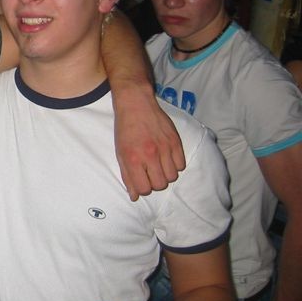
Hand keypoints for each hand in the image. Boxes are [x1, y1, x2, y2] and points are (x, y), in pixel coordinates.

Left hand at [114, 84, 184, 200]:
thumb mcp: (120, 153)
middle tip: (150, 172)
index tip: (142, 181)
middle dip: (155, 182)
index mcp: (133, 158)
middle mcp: (150, 155)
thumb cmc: (125, 129)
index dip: (143, 188)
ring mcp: (164, 148)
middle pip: (161, 185)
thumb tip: (134, 197)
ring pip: (173, 176)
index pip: (145, 189)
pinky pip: (181, 165)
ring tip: (158, 164)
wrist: (135, 104)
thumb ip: (127, 176)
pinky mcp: (176, 141)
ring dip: (166, 174)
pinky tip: (167, 157)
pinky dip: (175, 165)